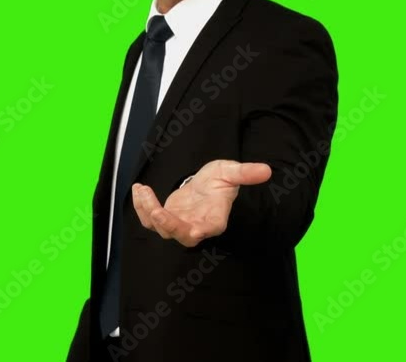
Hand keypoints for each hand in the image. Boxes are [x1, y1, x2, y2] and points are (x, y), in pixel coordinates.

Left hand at [131, 160, 271, 246]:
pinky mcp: (165, 219)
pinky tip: (139, 189)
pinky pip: (149, 219)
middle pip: (182, 235)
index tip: (196, 231)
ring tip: (143, 190)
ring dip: (148, 212)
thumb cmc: (219, 181)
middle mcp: (196, 226)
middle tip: (158, 211)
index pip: (211, 228)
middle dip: (169, 226)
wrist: (204, 186)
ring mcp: (179, 225)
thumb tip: (266, 170)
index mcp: (215, 218)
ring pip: (161, 228)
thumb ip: (245, 173)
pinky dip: (141, 206)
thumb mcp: (231, 172)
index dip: (203, 230)